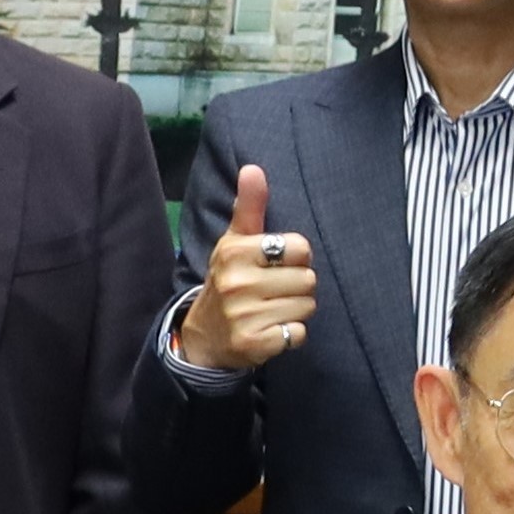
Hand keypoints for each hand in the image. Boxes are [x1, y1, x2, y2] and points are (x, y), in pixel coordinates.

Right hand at [176, 162, 316, 372]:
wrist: (205, 334)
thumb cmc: (229, 278)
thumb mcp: (234, 240)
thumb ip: (249, 206)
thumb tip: (253, 168)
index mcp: (235, 252)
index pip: (300, 248)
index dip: (295, 258)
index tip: (275, 264)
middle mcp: (238, 283)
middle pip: (309, 279)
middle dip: (297, 286)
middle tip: (273, 291)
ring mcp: (244, 316)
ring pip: (307, 306)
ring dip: (296, 309)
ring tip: (271, 309)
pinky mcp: (254, 344)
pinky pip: (298, 333)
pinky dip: (291, 333)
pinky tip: (271, 329)